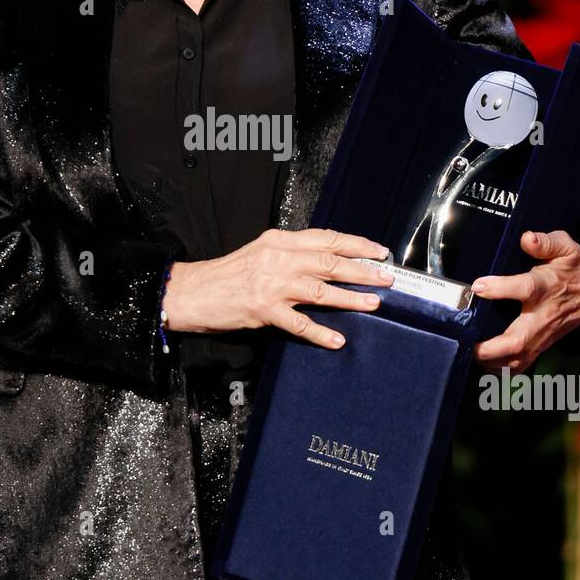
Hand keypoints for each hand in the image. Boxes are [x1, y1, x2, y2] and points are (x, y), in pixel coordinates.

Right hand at [161, 228, 393, 349]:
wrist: (192, 290)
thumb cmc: (227, 273)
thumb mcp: (261, 251)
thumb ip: (291, 253)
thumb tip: (326, 259)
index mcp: (280, 241)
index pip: (326, 239)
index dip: (355, 244)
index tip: (378, 250)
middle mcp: (279, 259)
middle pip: (330, 262)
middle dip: (362, 270)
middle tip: (386, 277)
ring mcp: (272, 286)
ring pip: (321, 290)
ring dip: (350, 298)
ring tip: (373, 303)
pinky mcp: (264, 311)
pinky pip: (299, 324)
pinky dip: (320, 333)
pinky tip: (337, 340)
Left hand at [471, 229, 579, 372]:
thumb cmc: (577, 265)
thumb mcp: (566, 246)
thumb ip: (545, 242)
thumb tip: (527, 238)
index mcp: (547, 287)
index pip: (524, 289)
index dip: (500, 288)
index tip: (478, 286)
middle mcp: (544, 314)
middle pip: (518, 339)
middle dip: (492, 348)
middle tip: (468, 345)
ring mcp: (545, 333)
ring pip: (520, 357)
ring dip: (495, 363)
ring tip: (470, 359)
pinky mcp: (545, 343)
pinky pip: (524, 363)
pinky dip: (505, 370)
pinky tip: (486, 369)